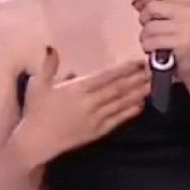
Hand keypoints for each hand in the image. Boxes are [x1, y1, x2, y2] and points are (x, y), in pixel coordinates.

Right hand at [14, 48, 148, 166]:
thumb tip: (51, 47)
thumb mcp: (38, 85)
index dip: (124, 68)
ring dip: (138, 93)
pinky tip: (141, 105)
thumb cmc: (36, 111)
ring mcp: (95, 118)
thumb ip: (49, 66)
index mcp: (77, 89)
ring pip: (121, 103)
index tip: (138, 62)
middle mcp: (89, 102)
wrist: (35, 142)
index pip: (106, 76)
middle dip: (137, 79)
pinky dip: (130, 112)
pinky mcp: (98, 131)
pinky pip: (118, 119)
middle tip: (153, 70)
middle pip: (118, 88)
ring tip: (152, 85)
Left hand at [136, 0, 189, 76]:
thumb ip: (156, 9)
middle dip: (144, 20)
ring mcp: (188, 27)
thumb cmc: (183, 42)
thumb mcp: (173, 21)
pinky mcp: (182, 42)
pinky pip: (151, 41)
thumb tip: (136, 2)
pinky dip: (148, 48)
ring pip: (149, 26)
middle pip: (152, 6)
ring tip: (154, 43)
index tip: (149, 11)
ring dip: (145, 37)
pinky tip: (156, 52)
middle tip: (151, 30)